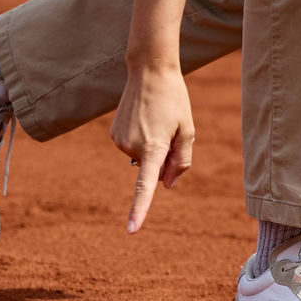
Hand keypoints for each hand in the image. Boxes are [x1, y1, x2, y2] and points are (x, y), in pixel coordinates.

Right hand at [109, 65, 194, 233]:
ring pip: (143, 158)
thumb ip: (181, 161)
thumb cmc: (174, 100)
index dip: (139, 210)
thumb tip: (167, 185)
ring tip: (156, 119)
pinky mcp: (114, 135)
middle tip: (170, 129)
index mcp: (154, 148)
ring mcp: (120, 142)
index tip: (131, 230)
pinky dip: (142, 139)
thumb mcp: (187, 130)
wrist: (149, 70)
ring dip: (153, 146)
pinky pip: (133, 148)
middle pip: (153, 168)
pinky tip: (145, 118)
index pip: (145, 186)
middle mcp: (133, 148)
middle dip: (164, 157)